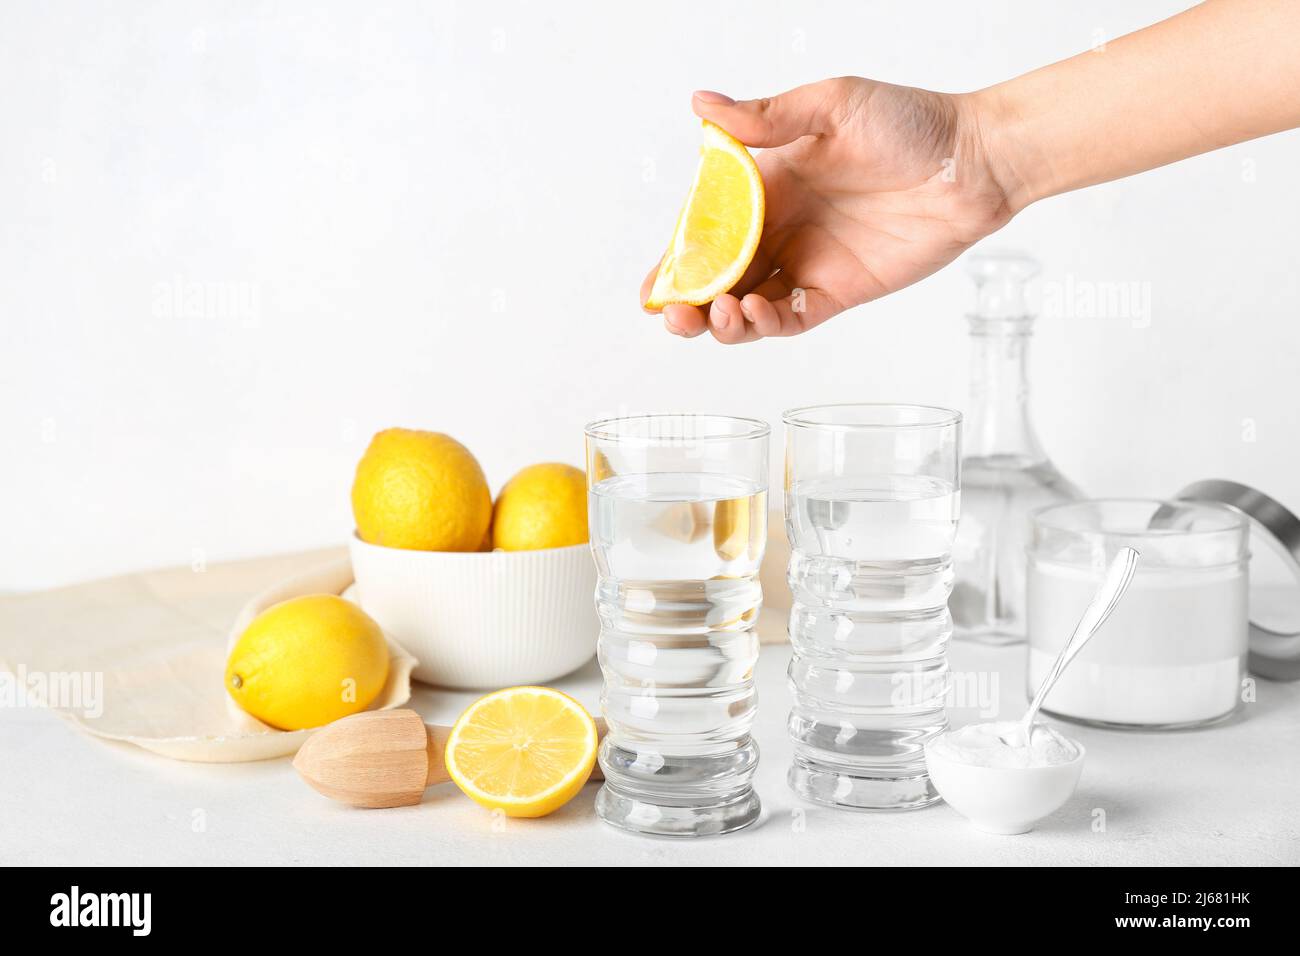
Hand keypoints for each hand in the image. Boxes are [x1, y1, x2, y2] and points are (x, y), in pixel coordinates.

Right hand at [641, 78, 1015, 343]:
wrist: (974, 162)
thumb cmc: (909, 122)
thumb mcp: (832, 105)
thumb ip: (767, 118)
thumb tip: (703, 105)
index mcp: (765, 185)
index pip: (704, 230)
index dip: (675, 261)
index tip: (654, 286)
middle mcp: (778, 229)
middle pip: (716, 278)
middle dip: (688, 303)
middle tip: (675, 315)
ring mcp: (806, 263)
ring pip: (746, 307)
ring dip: (722, 321)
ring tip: (719, 314)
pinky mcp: (838, 292)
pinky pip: (791, 317)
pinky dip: (766, 324)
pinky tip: (756, 312)